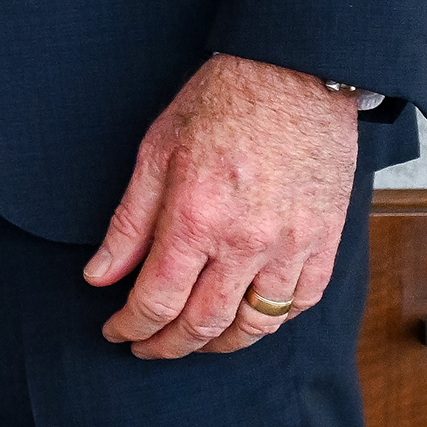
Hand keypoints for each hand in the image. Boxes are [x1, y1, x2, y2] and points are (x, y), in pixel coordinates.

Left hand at [84, 52, 360, 355]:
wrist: (294, 78)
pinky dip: (271, 322)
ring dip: (219, 344)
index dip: (132, 325)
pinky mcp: (326, 245)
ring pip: (256, 325)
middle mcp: (248, 242)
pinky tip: (247, 319)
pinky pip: (300, 304)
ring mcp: (293, 248)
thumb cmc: (220, 105)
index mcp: (198, 217)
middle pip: (204, 322)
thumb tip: (99, 274)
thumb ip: (128, 223)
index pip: (157, 298)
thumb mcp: (154, 153)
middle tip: (146, 347)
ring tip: (192, 341)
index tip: (116, 331)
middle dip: (169, 345)